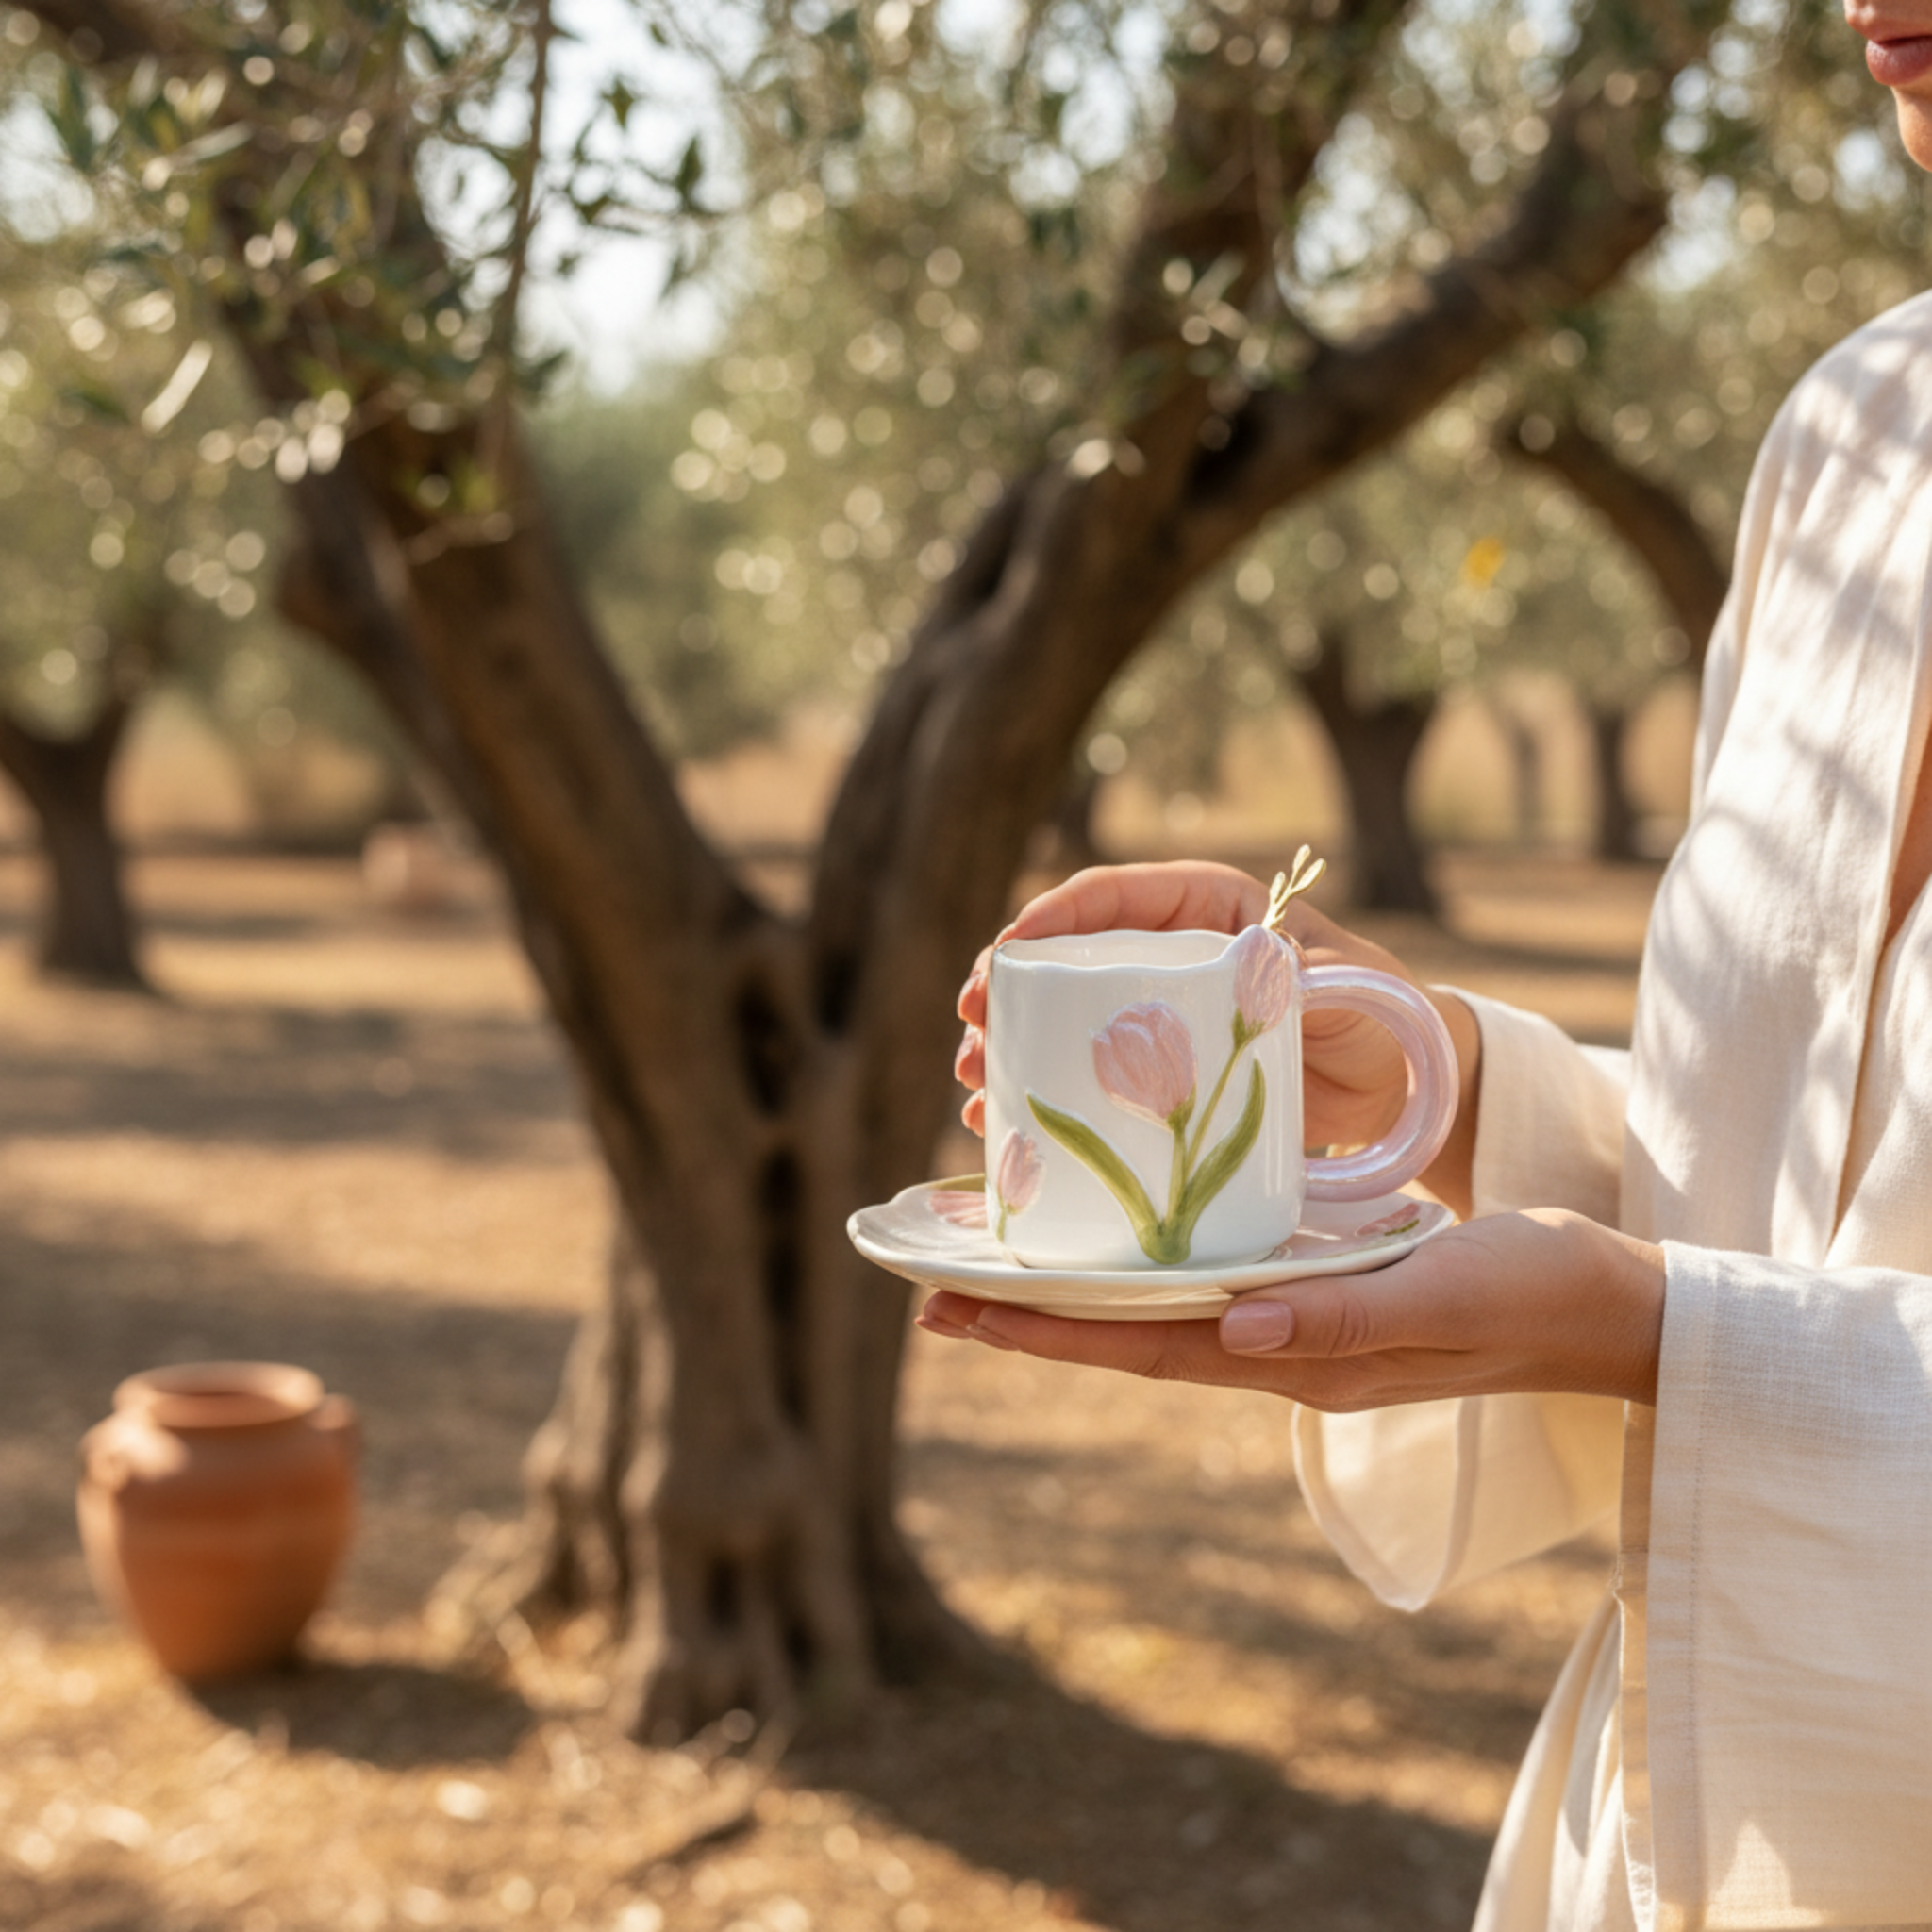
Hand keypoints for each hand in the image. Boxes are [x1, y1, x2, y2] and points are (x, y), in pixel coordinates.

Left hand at [917, 1209, 1665, 1409]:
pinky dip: (1147, 1268)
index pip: (1148, 1347)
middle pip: (1133, 1335)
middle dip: (1034, 1313)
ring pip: (1162, 1313)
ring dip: (1079, 1291)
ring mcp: (1297, 1329)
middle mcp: (1281, 1352)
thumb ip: (1343, 1316)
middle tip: (933, 1284)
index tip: (954, 1307)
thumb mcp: (1445, 1295)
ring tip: (995, 1259)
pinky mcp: (1318, 1295)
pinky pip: (1207, 1286)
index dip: (1049, 1329)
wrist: (1608, 1305)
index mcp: (1300, 1361)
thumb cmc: (1536, 1292)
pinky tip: (1117, 1236)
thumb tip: (1233, 1327)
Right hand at [953, 860, 1482, 1215]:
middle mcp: (1167, 957)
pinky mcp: (1157, 1080)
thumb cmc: (1383, 1013)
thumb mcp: (1347, 986)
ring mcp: (1155, 1021)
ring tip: (974, 1078)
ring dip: (1008, 1046)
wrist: (1403, 1087)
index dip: (1051, 916)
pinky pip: (1083, 1082)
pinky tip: (998, 1122)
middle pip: (1066, 960)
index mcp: (1205, 909)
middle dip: (1005, 990)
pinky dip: (1039, 1098)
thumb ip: (1303, 978)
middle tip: (970, 1026)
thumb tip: (1261, 976)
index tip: (1006, 952)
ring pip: (1060, 1021)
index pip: (1114, 896)